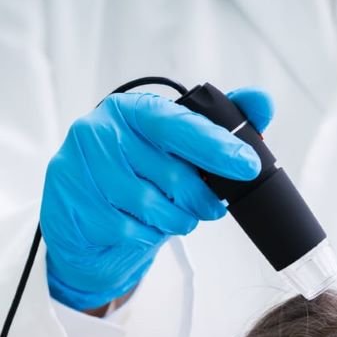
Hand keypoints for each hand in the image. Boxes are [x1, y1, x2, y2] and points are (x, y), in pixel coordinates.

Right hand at [40, 87, 273, 311]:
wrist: (81, 219)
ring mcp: (83, 170)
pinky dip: (146, 235)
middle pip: (171, 174)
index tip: (247, 165)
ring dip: (176, 219)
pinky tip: (141, 227)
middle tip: (212, 207)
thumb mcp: (171, 148)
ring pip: (153, 207)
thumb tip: (262, 101)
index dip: (217, 147)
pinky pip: (130, 230)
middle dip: (202, 197)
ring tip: (175, 216)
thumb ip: (216, 126)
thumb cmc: (134, 176)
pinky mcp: (75, 206)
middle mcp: (100, 132)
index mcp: (130, 110)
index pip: (179, 125)